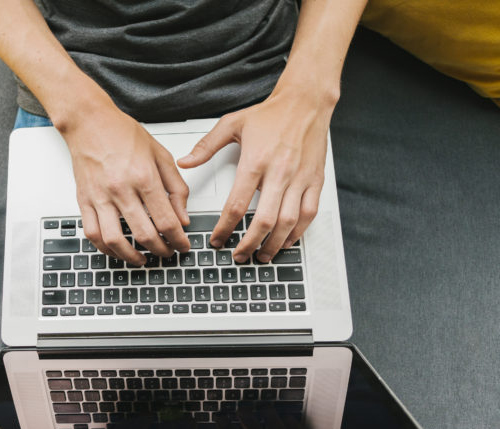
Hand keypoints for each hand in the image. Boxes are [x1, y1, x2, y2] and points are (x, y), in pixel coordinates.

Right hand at [63, 106, 190, 265]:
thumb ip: (176, 187)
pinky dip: (106, 248)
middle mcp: (121, 189)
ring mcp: (100, 197)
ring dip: (132, 257)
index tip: (183, 246)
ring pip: (116, 241)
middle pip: (144, 234)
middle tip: (168, 253)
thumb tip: (183, 217)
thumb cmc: (122, 133)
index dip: (179, 240)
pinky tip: (118, 250)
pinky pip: (92, 234)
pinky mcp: (84, 201)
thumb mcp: (160, 154)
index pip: (167, 221)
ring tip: (143, 259)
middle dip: (161, 250)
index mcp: (144, 177)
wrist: (89, 121)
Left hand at [178, 91, 333, 262]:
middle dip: (250, 244)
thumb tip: (184, 162)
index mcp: (255, 162)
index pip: (237, 205)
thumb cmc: (270, 114)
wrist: (306, 102)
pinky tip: (285, 241)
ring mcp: (299, 179)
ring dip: (273, 244)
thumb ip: (206, 146)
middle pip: (264, 220)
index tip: (218, 240)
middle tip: (239, 256)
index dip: (225, 228)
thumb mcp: (232, 124)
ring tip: (262, 255)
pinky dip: (297, 232)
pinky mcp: (314, 181)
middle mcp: (279, 173)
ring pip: (288, 222)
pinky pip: (308, 214)